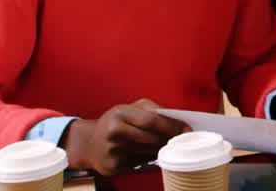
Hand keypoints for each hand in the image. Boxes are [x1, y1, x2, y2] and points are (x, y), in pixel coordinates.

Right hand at [63, 99, 189, 175]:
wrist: (89, 143)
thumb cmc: (116, 123)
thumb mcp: (129, 108)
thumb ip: (152, 109)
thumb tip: (178, 121)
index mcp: (119, 113)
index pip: (152, 120)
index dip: (172, 126)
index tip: (187, 130)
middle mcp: (114, 131)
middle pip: (152, 138)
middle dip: (170, 139)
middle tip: (182, 140)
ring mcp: (112, 151)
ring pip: (148, 151)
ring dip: (161, 149)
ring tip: (167, 144)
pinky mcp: (113, 167)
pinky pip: (140, 162)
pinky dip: (149, 158)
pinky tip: (149, 153)